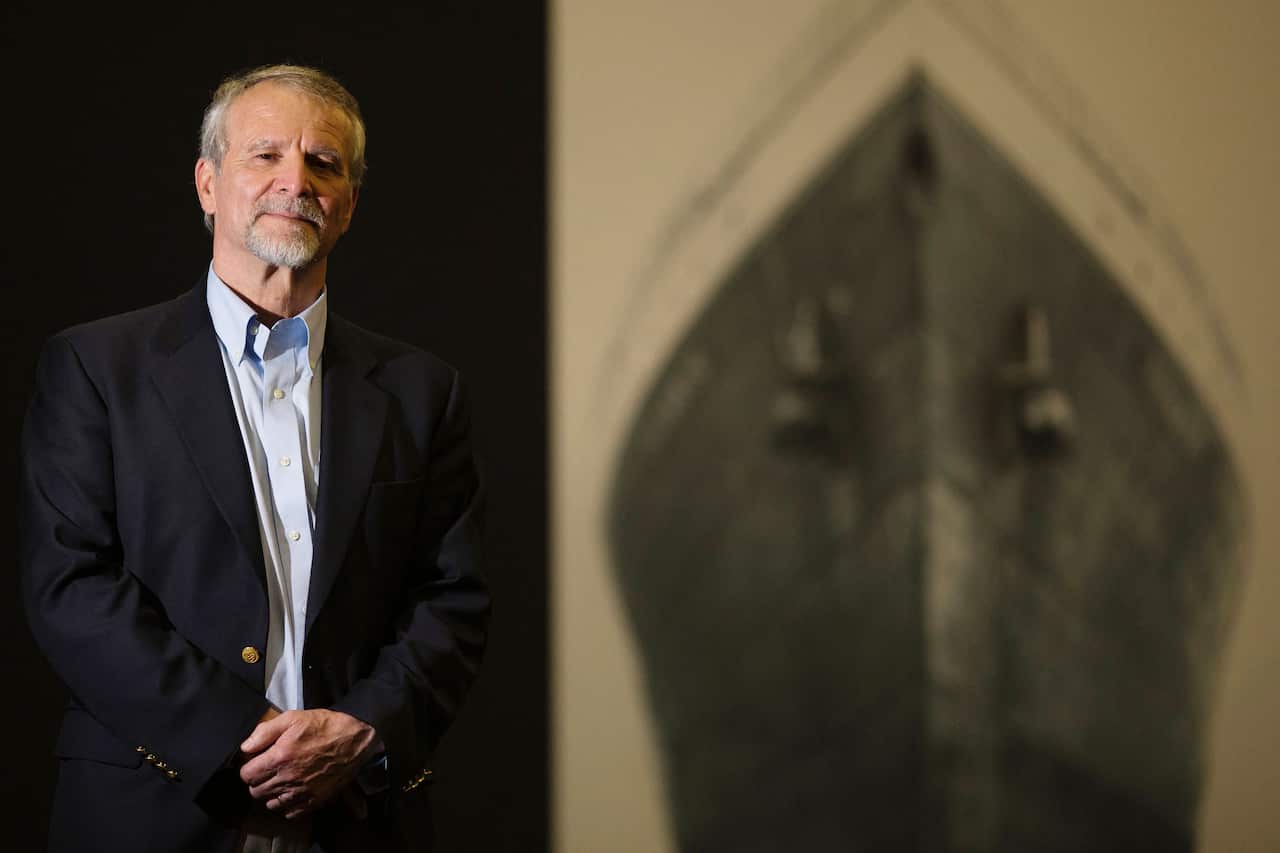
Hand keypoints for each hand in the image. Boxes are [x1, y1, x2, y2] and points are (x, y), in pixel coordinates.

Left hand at [239, 709, 378, 818]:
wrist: (355, 740)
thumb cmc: (325, 726)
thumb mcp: (293, 718)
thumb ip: (264, 731)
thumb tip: (244, 748)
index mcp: (280, 757)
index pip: (246, 775)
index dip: (249, 767)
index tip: (257, 761)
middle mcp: (288, 778)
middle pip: (256, 791)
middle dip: (258, 780)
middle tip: (268, 769)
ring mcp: (301, 792)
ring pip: (270, 804)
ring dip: (271, 793)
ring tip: (280, 779)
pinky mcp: (313, 801)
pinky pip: (289, 813)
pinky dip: (286, 805)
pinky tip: (292, 790)